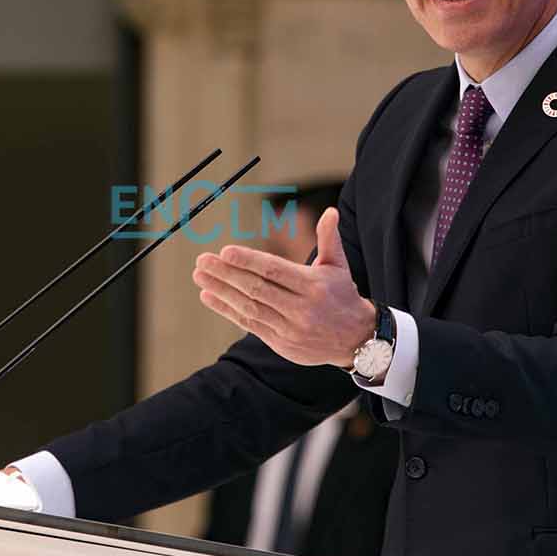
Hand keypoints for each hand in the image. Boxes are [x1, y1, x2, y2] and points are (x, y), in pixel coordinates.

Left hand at [192, 207, 374, 367]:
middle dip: (226, 274)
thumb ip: (329, 238)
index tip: (225, 251)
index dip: (249, 261)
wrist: (356, 339)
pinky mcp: (281, 343)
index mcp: (314, 286)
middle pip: (257, 289)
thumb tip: (330, 211)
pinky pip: (249, 324)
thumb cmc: (342, 295)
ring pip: (249, 307)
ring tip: (200, 276)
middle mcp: (301, 308)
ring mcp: (290, 328)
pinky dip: (227, 310)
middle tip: (203, 260)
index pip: (275, 271)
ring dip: (221, 291)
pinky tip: (209, 296)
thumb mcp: (339, 266)